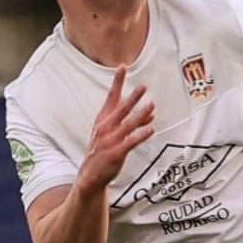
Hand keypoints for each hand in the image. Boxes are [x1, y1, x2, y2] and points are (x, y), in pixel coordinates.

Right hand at [80, 65, 155, 189]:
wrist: (90, 175)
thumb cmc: (104, 150)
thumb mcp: (114, 133)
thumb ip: (134, 122)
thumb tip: (152, 112)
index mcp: (102, 119)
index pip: (111, 97)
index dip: (117, 82)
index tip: (122, 67)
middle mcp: (105, 127)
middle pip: (121, 108)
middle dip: (132, 97)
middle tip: (143, 85)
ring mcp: (110, 140)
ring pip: (128, 124)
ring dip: (140, 114)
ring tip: (152, 104)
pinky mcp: (116, 153)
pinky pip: (131, 141)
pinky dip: (141, 134)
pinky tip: (152, 129)